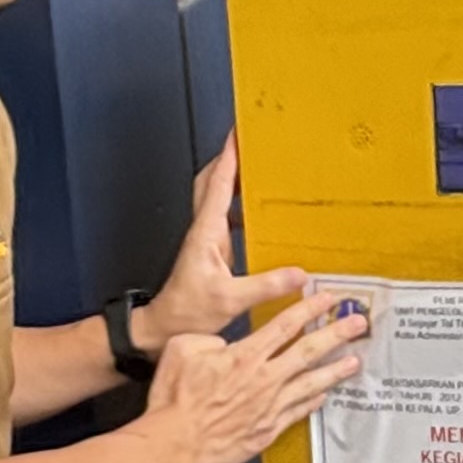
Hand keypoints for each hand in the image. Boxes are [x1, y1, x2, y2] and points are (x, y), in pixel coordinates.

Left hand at [136, 134, 306, 353]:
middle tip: (248, 143)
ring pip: (215, 196)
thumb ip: (266, 286)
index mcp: (206, 233)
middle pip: (211, 182)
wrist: (164, 328)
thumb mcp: (230, 300)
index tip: (239, 134)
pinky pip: (225, 216)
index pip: (218, 185)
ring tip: (255, 168)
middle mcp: (204, 230)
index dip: (229, 158)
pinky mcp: (212, 251)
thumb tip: (298, 274)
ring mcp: (207, 240)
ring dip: (231, 179)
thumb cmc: (186, 313)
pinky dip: (238, 204)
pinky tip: (256, 210)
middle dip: (228, 159)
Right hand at [140, 293, 363, 462]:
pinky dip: (313, 402)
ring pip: (311, 382)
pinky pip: (298, 412)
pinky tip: (324, 396)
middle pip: (308, 350)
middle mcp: (263, 379)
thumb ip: (207, 340)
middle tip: (358, 324)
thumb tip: (222, 345)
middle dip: (336, 334)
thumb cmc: (175, 400)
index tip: (326, 299)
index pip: (285, 325)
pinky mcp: (267, 430)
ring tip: (354, 361)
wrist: (176, 443)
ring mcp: (269, 406)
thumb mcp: (181, 350)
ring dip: (335, 370)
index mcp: (244, 356)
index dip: (309, 309)